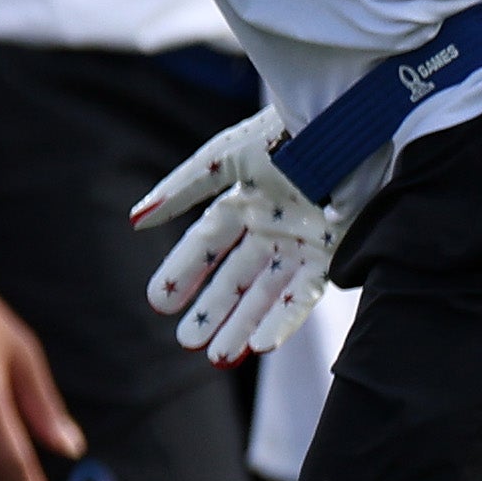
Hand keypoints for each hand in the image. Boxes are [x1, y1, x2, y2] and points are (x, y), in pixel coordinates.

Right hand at [131, 106, 373, 361]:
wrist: (346, 123)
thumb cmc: (283, 132)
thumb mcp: (224, 158)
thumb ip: (181, 189)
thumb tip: (135, 220)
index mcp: (244, 200)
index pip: (206, 244)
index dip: (182, 272)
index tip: (159, 302)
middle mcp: (271, 227)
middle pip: (235, 277)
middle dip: (212, 310)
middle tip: (187, 342)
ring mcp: (303, 244)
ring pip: (266, 293)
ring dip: (242, 324)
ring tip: (218, 357)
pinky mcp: (334, 255)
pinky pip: (304, 295)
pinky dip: (282, 319)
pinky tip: (260, 345)